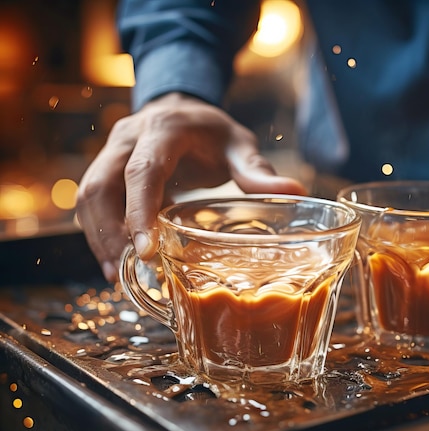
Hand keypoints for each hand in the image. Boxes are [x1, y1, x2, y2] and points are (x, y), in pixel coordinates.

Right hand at [76, 93, 306, 281]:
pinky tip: (116, 262)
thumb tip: (295, 191)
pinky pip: (91, 202)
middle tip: (128, 272)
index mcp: (164, 130)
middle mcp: (129, 138)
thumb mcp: (238, 144)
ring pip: (89, 196)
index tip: (146, 251)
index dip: (140, 210)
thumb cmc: (212, 132)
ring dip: (98, 237)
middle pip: (102, 185)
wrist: (181, 110)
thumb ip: (257, 169)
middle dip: (110, 232)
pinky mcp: (105, 169)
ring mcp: (111, 152)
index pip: (144, 171)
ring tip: (118, 277)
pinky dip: (98, 233)